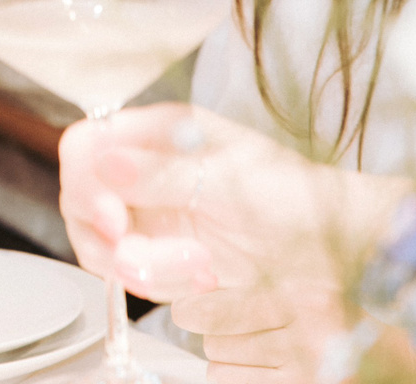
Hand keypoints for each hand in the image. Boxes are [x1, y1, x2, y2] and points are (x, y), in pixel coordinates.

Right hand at [60, 105, 403, 381]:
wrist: (334, 250)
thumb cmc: (296, 200)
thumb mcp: (229, 181)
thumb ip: (162, 175)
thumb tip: (104, 160)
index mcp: (158, 132)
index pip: (85, 145)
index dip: (86, 183)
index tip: (113, 220)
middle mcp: (145, 168)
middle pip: (81, 197)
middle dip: (111, 237)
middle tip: (143, 259)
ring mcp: (150, 211)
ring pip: (99, 241)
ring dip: (140, 265)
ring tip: (199, 271)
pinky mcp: (159, 251)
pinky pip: (127, 270)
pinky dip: (154, 282)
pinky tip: (197, 278)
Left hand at [167, 282, 352, 383]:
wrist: (390, 356)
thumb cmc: (336, 315)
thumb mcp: (299, 288)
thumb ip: (248, 289)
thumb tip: (195, 292)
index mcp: (301, 299)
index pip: (220, 312)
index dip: (191, 311)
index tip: (185, 311)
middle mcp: (304, 339)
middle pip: (216, 343)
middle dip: (217, 336)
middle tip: (238, 332)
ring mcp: (306, 375)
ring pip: (221, 373)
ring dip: (227, 363)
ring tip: (254, 354)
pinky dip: (241, 379)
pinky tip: (262, 370)